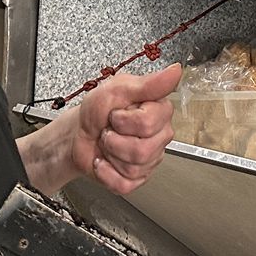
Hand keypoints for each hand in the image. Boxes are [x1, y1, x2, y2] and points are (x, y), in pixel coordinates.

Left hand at [71, 64, 182, 194]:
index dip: (124, 120)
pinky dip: (106, 173)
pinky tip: (104, 161)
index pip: (148, 124)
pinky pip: (124, 184)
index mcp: (159, 112)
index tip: (116, 113)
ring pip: (134, 168)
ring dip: (110, 154)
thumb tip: (176, 71)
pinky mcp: (136, 179)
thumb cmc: (98, 110)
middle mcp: (160, 136)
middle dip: (114, 139)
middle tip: (109, 129)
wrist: (78, 133)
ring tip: (107, 144)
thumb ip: (150, 83)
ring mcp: (150, 159)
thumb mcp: (118, 89)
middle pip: (143, 150)